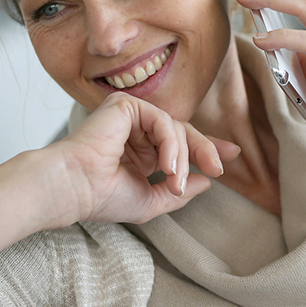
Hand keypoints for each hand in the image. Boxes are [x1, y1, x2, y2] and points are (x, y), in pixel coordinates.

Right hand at [44, 93, 237, 225]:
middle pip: (184, 132)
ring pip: (177, 128)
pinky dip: (171, 145)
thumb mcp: (151, 201)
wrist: (73, 189)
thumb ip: (180, 192)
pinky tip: (166, 167)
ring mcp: (130, 116)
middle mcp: (136, 131)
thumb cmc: (102, 198)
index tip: (232, 155)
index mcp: (140, 152)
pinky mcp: (126, 105)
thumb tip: (207, 182)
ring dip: (182, 159)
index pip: (180, 144)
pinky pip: (163, 121)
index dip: (207, 149)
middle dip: (206, 150)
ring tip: (175, 184)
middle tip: (219, 168)